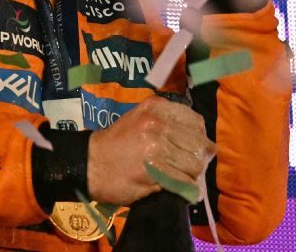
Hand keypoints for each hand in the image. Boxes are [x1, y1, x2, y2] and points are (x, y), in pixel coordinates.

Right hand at [86, 96, 215, 206]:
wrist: (90, 163)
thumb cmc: (117, 143)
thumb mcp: (141, 119)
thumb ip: (170, 123)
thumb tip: (205, 144)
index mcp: (156, 107)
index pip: (196, 122)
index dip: (198, 138)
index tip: (190, 148)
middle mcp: (158, 123)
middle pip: (199, 144)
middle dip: (197, 158)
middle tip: (186, 167)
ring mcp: (157, 146)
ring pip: (194, 164)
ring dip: (191, 174)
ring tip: (178, 177)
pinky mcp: (155, 171)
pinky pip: (184, 181)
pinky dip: (185, 188)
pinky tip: (176, 187)